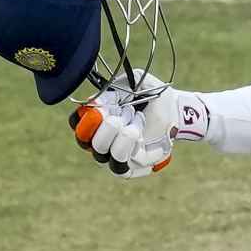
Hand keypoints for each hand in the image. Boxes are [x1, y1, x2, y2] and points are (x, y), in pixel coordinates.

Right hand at [69, 71, 208, 177]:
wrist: (174, 109)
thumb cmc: (152, 95)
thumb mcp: (135, 83)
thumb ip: (115, 89)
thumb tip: (95, 103)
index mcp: (97, 118)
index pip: (76, 124)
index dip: (84, 118)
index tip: (100, 109)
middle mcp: (101, 139)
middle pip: (87, 142)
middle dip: (105, 126)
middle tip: (124, 113)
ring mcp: (114, 155)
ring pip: (104, 155)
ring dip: (120, 137)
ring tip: (136, 123)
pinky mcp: (131, 167)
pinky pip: (121, 167)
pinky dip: (130, 149)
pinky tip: (140, 135)